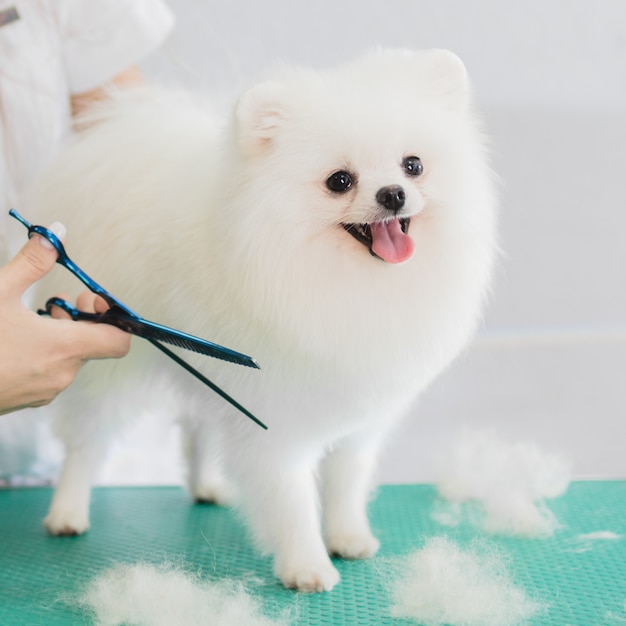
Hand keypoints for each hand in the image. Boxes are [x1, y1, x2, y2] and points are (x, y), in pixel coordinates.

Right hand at [0, 225, 130, 414]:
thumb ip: (31, 263)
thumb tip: (56, 234)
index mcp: (64, 349)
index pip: (119, 341)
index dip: (113, 318)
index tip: (88, 300)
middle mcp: (62, 374)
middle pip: (94, 344)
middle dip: (80, 319)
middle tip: (55, 302)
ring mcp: (45, 391)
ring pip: (70, 358)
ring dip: (60, 335)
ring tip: (33, 318)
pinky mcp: (28, 399)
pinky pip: (50, 372)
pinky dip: (44, 353)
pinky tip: (16, 339)